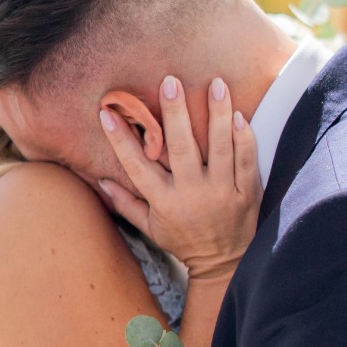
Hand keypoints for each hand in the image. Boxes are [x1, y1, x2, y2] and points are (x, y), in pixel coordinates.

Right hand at [98, 76, 260, 278]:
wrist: (224, 264)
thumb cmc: (184, 241)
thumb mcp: (151, 228)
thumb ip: (127, 204)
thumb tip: (100, 181)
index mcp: (164, 202)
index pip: (137, 165)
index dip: (121, 139)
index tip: (107, 113)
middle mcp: (192, 195)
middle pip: (182, 148)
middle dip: (176, 114)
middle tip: (171, 82)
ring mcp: (221, 193)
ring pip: (219, 148)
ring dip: (217, 114)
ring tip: (216, 83)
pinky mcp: (246, 193)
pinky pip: (246, 161)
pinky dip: (244, 139)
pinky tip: (240, 115)